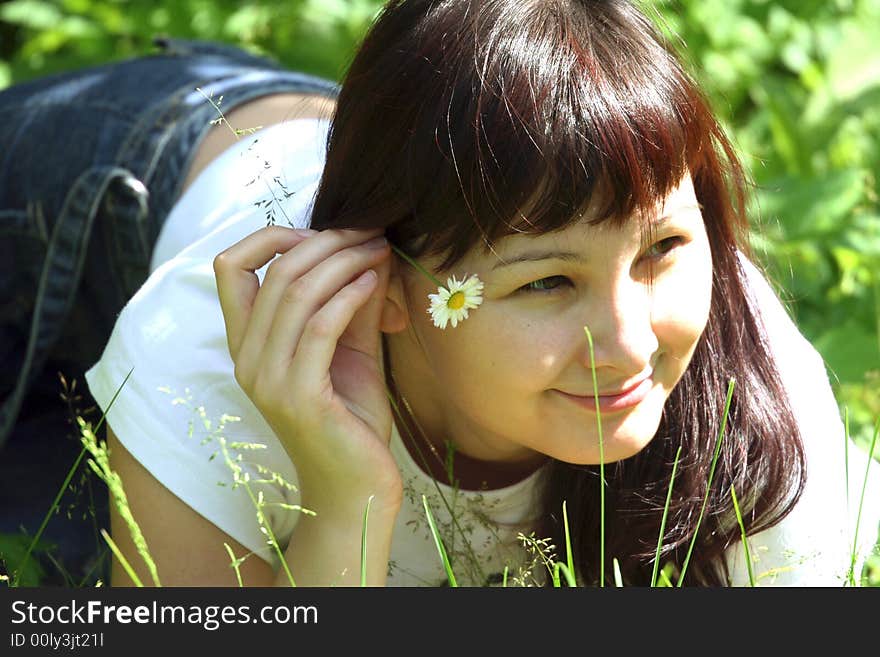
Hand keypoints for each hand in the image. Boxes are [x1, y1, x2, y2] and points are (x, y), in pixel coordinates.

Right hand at [213, 226, 401, 514]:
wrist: (356, 486)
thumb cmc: (352, 418)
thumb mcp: (351, 348)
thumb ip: (352, 303)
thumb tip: (369, 249)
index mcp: (248, 344)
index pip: (229, 268)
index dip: (270, 236)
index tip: (322, 230)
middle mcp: (247, 359)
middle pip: (274, 273)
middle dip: (327, 242)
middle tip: (369, 234)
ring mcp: (268, 380)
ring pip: (296, 294)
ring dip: (343, 262)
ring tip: (378, 251)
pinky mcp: (299, 397)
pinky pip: (319, 328)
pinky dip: (348, 296)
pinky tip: (373, 282)